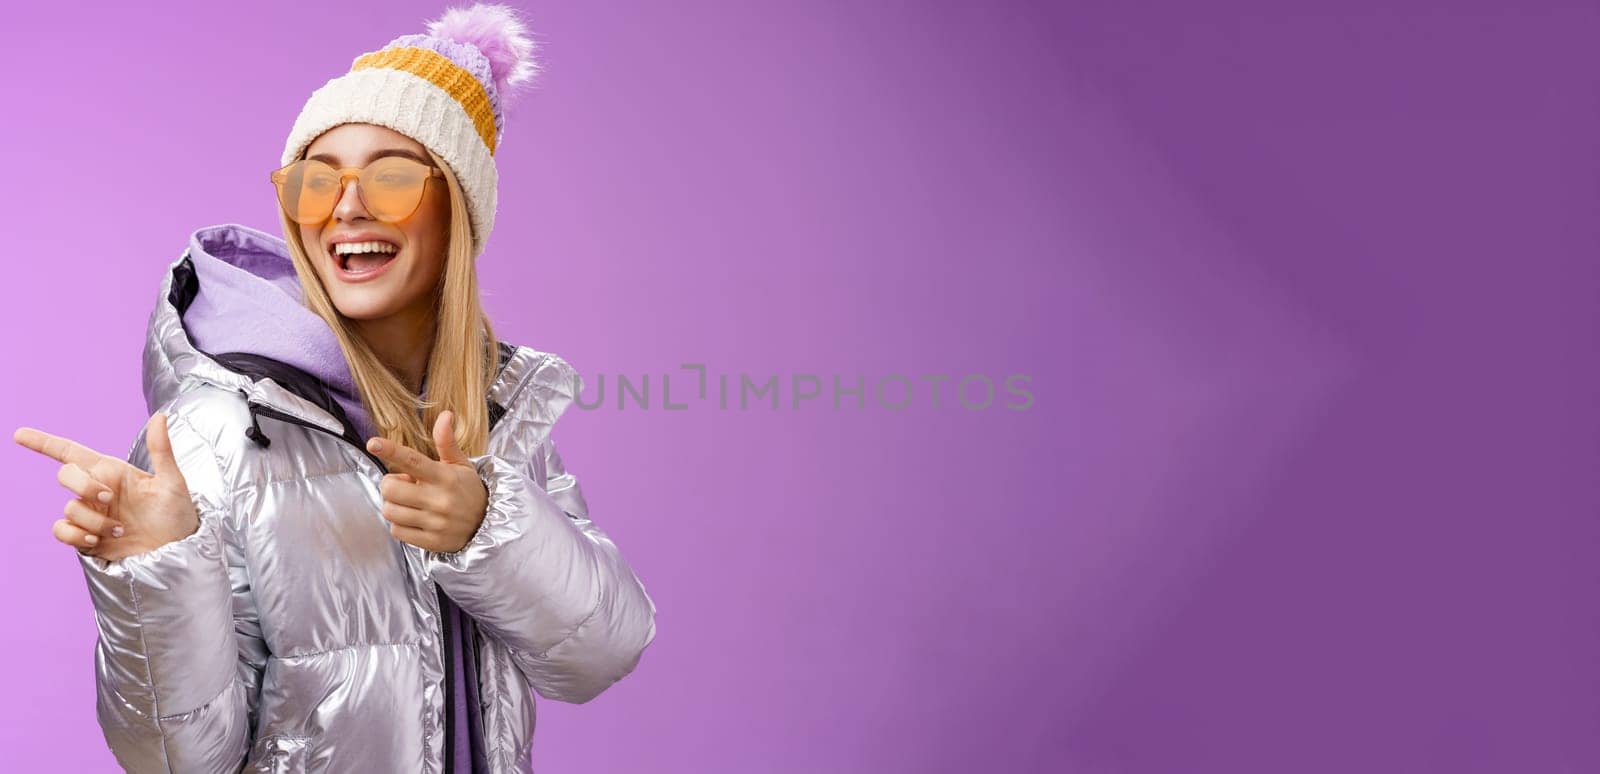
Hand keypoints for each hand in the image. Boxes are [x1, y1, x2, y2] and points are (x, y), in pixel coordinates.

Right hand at [14, 413, 200, 561]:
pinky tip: (97, 540)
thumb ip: (161, 450)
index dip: (44, 443)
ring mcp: (89, 514)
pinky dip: (75, 535)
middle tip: (109, 498)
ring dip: (95, 520)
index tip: (19, 434)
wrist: (176, 551)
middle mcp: (96, 491)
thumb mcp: (172, 482)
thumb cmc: (177, 515)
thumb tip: (160, 416)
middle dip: (83, 485)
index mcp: (112, 472)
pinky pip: (61, 530)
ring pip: (69, 508)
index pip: (71, 452)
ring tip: (122, 530)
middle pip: (65, 475)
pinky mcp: (85, 537)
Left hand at [367, 411, 488, 553]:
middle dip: (390, 485)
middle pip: (391, 488)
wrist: (488, 524)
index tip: (373, 443)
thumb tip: (446, 415)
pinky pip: (396, 531)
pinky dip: (399, 524)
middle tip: (405, 485)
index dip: (391, 451)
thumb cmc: (468, 490)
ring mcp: (435, 522)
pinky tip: (413, 519)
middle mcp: (439, 500)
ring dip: (393, 505)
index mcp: (445, 476)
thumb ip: (447, 442)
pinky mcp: (431, 541)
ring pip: (390, 510)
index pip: (413, 460)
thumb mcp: (461, 465)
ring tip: (410, 503)